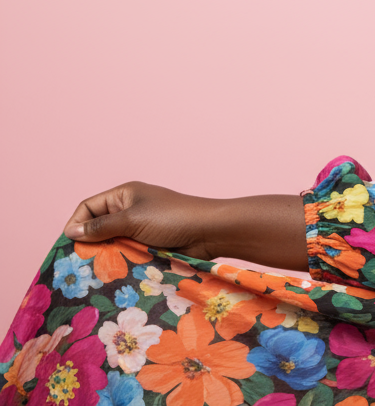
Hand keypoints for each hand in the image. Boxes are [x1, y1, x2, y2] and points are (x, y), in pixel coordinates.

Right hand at [64, 183, 307, 269]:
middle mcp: (131, 209)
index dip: (77, 222)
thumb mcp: (133, 220)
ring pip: (113, 243)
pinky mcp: (150, 244)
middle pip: (99, 226)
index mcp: (125, 194)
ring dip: (106, 255)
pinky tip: (113, 274)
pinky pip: (128, 253)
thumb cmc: (173, 219)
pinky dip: (120, 262)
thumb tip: (72, 231)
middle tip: (79, 263)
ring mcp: (141, 227)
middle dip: (90, 243)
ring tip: (95, 271)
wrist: (210, 232)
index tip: (69, 243)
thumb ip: (102, 227)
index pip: (89, 206)